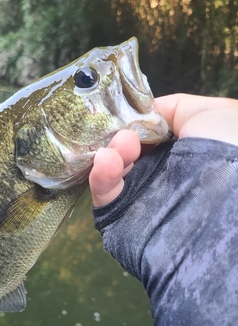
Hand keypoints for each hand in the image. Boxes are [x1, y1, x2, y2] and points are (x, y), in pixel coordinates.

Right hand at [89, 94, 237, 206]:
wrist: (227, 202)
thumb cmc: (228, 150)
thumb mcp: (211, 113)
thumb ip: (174, 109)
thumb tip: (146, 114)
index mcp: (179, 152)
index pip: (144, 134)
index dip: (133, 121)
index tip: (127, 114)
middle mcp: (158, 174)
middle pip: (124, 150)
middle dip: (120, 136)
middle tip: (127, 134)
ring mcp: (139, 196)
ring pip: (111, 170)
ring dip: (112, 153)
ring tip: (121, 147)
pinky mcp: (122, 216)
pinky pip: (104, 195)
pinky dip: (100, 176)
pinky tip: (106, 161)